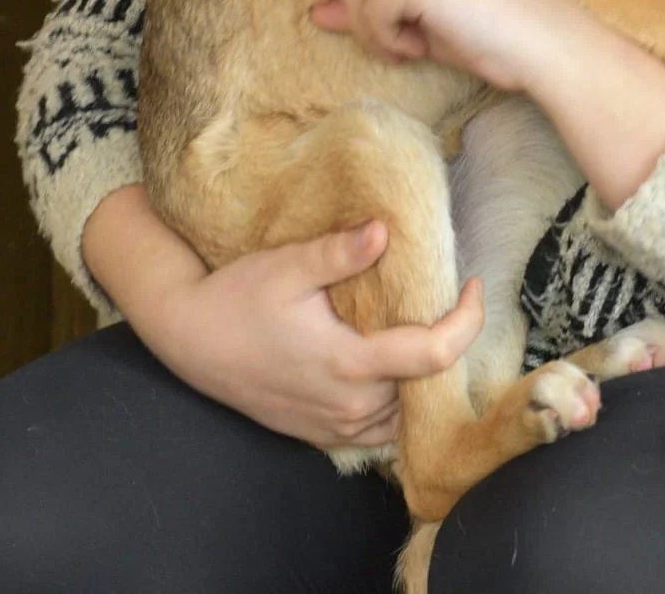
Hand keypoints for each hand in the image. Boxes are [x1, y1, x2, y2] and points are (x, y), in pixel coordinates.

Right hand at [100, 194, 484, 448]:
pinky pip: (380, 427)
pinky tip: (393, 365)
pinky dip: (398, 399)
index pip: (435, 354)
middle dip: (449, 343)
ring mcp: (336, 426)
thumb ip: (338, 253)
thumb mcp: (286, 267)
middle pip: (427, 384)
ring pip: (407, 412)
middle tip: (450, 299)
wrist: (190, 341)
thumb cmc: (237, 299)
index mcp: (349, 364)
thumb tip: (384, 231)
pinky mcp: (322, 433)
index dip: (467, 321)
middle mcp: (350, 406)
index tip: (474, 285)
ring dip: (424, 376)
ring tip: (428, 329)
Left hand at [308, 0, 595, 92]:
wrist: (545, 43)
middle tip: (366, 11)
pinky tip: (419, 48)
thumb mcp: (421, 10)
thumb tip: (316, 11)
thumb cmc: (494, 29)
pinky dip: (385, 40)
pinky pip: (368, 12)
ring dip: (369, 29)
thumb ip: (369, 0)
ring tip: (409, 44)